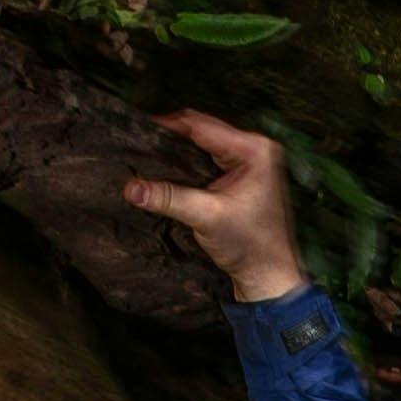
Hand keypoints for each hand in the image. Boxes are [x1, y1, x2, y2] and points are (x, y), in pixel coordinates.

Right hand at [118, 110, 304, 304]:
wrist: (268, 275)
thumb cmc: (250, 246)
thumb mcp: (206, 217)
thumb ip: (169, 198)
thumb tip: (132, 187)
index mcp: (255, 150)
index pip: (202, 126)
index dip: (168, 126)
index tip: (139, 130)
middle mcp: (255, 149)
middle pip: (202, 130)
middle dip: (171, 136)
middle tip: (139, 143)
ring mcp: (250, 161)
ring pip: (203, 144)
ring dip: (178, 149)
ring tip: (148, 153)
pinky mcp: (242, 176)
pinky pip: (208, 159)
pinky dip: (188, 163)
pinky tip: (167, 169)